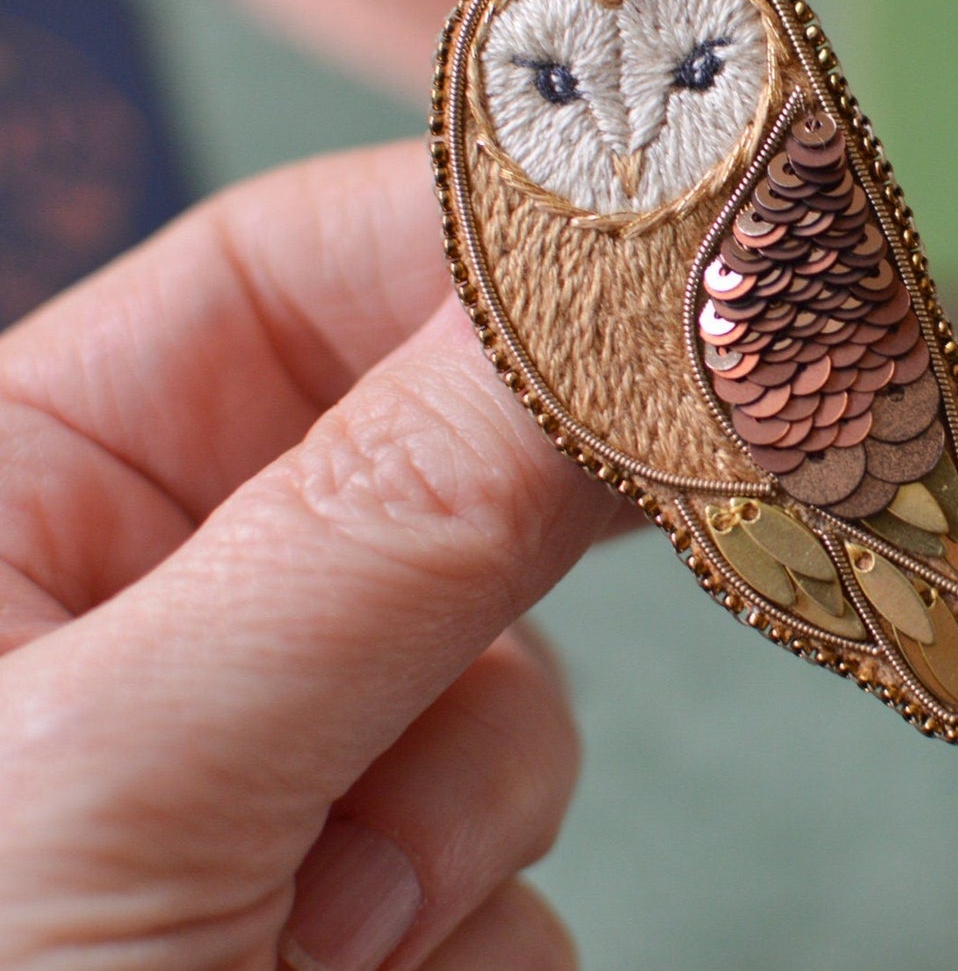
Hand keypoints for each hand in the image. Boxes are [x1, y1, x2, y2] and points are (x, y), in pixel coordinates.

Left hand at [0, 141, 628, 968]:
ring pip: (503, 679)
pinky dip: (470, 933)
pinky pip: (513, 850)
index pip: (300, 268)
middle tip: (718, 453)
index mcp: (35, 487)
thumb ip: (377, 532)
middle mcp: (173, 593)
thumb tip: (615, 331)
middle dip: (544, 505)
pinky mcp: (367, 886)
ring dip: (460, 810)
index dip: (487, 230)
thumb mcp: (114, 775)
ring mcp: (286, 742)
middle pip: (437, 453)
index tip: (673, 232)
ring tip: (316, 953)